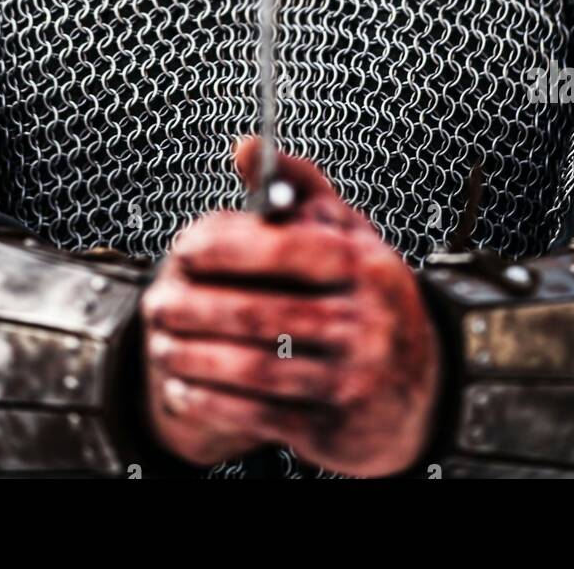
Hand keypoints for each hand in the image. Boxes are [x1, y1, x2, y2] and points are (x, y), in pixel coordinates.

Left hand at [141, 137, 440, 475]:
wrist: (420, 390)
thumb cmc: (370, 297)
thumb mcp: (349, 236)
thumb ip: (297, 188)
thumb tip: (247, 147)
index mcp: (367, 266)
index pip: (287, 248)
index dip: (226, 247)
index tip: (183, 248)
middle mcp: (366, 323)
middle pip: (259, 313)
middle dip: (193, 309)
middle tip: (153, 304)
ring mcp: (352, 379)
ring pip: (252, 367)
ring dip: (193, 358)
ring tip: (160, 345)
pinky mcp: (333, 427)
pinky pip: (258, 413)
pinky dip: (210, 402)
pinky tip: (183, 387)